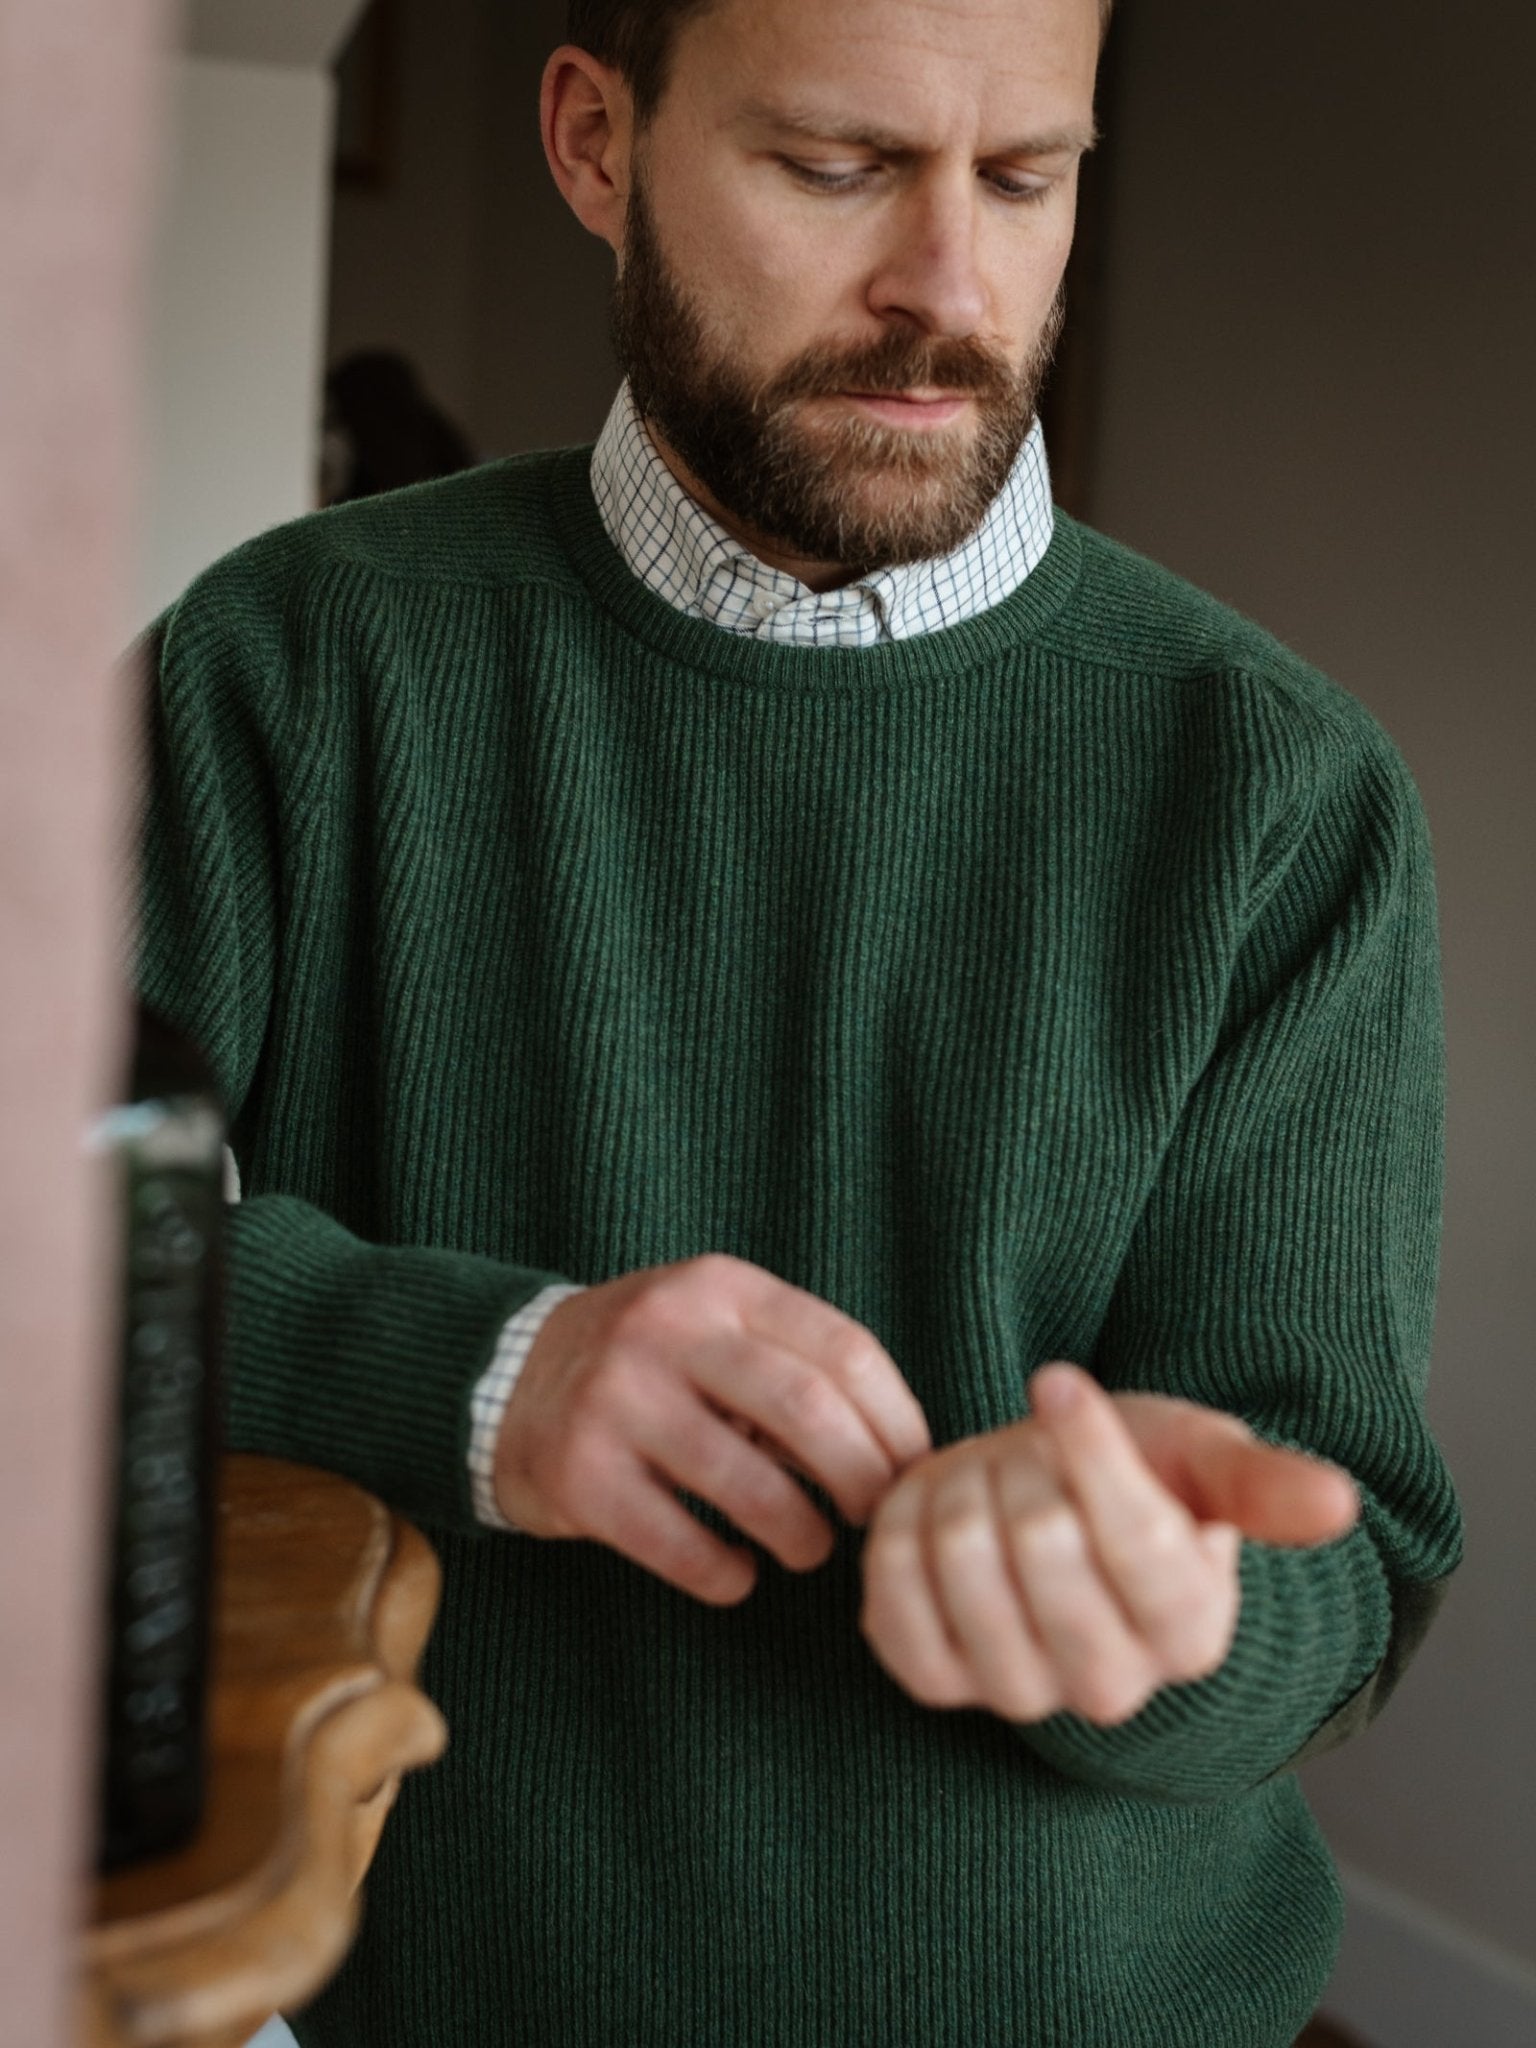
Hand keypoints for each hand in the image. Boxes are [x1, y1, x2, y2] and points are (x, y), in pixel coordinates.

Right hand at [494, 1253, 931, 1604]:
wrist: (505, 1378)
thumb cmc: (650, 1364)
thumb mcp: (714, 1325)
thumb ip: (793, 1364)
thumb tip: (900, 1452)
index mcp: (719, 1287)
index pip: (844, 1350)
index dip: (898, 1421)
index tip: (913, 1469)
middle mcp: (666, 1330)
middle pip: (808, 1413)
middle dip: (862, 1481)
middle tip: (872, 1517)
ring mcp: (617, 1399)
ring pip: (750, 1486)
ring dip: (801, 1534)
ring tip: (808, 1548)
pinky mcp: (579, 1473)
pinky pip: (682, 1544)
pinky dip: (727, 1574)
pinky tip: (737, 1575)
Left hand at [859, 1360, 1360, 1725]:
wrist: (1042, 1508)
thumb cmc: (1136, 1476)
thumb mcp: (1202, 1458)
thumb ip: (1263, 1483)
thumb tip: (1340, 1504)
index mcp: (1190, 1628)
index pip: (1133, 1537)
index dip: (1085, 1445)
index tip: (1057, 1381)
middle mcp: (1109, 1684)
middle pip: (1040, 1542)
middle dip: (1023, 1462)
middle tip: (1030, 1451)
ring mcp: (1016, 1692)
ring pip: (961, 1561)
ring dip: (960, 1485)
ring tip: (986, 1476)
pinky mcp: (934, 1680)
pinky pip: (891, 1597)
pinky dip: (902, 1526)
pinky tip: (935, 1513)